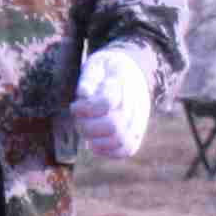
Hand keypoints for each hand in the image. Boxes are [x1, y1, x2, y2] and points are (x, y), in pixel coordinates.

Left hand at [74, 45, 158, 159]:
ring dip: (95, 139)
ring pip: (118, 140)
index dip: (87, 108)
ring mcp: (137, 120)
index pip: (106, 103)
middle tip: (80, 118)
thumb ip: (89, 77)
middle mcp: (134, 103)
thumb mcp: (97, 64)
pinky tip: (94, 144)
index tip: (77, 103)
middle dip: (88, 125)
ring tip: (87, 130)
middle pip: (112, 126)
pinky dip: (107, 151)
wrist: (133, 74)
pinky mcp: (136, 133)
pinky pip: (126, 150)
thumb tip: (83, 93)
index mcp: (123, 83)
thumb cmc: (107, 70)